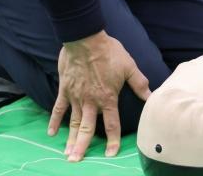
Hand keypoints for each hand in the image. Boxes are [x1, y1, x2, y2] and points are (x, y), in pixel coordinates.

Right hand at [47, 30, 150, 161]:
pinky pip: (58, 108)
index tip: (110, 154)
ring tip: (66, 154)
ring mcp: (76, 96)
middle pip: (87, 128)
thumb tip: (151, 95)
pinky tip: (51, 133)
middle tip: (77, 162)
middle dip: (82, 146)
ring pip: (72, 122)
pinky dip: (54, 120)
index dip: (112, 140)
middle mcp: (91, 101)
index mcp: (108, 98)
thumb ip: (139, 83)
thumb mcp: (129, 66)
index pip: (111, 125)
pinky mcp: (65, 89)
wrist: (86, 39)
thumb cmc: (109, 52)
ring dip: (69, 139)